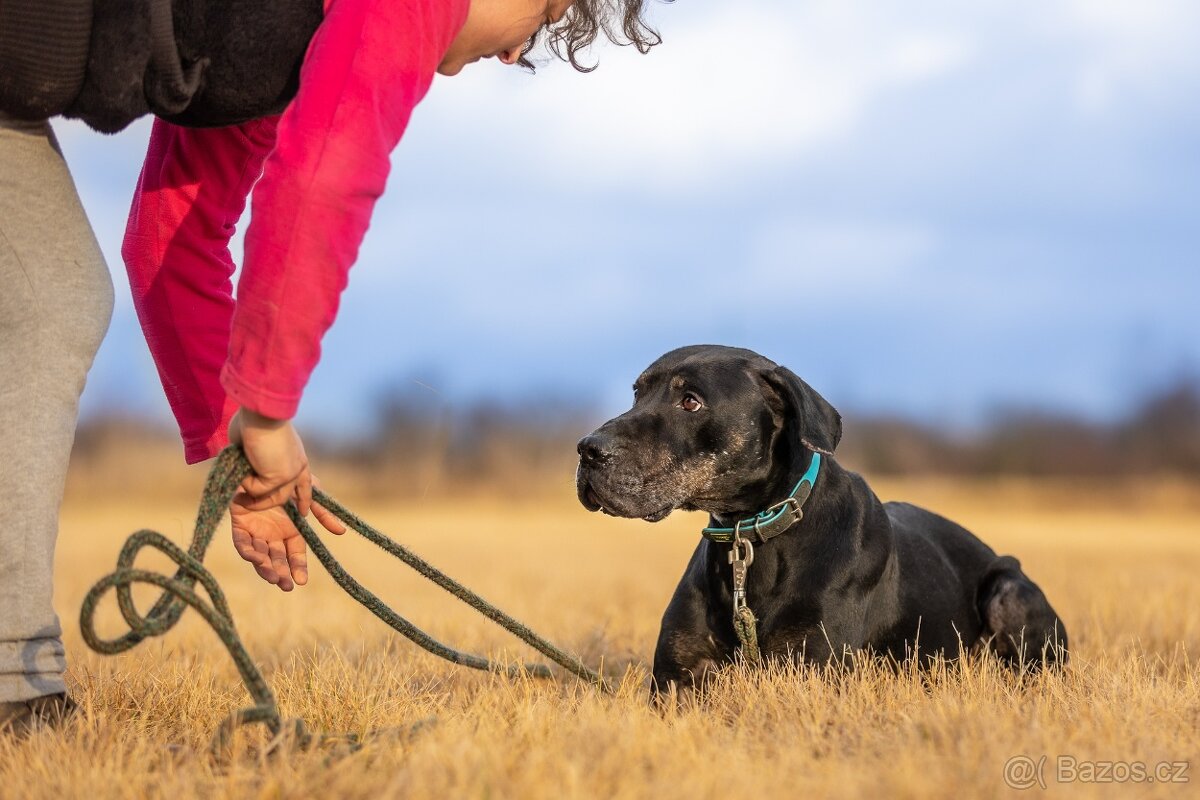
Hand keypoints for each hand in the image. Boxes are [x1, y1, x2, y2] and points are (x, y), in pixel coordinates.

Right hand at [228, 407, 312, 515]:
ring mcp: (292, 473)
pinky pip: (258, 490)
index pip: (305, 483)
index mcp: (296, 458)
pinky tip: (244, 465)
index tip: (304, 512)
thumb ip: (254, 461)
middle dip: (263, 505)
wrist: (261, 412)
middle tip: (241, 502)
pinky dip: (245, 481)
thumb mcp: (256, 446)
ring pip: (271, 498)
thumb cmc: (255, 421)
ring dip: (251, 497)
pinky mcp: (282, 477)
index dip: (304, 498)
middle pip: (286, 496)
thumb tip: (244, 470)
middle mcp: (299, 467)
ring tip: (236, 493)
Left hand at [230, 485, 346, 590]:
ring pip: (260, 555)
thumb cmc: (287, 476)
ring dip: (265, 567)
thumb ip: (323, 514)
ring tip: (272, 576)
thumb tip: (341, 532)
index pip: (295, 553)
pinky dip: (248, 551)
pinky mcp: (239, 524)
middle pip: (277, 558)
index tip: (302, 581)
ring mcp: (256, 529)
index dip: (298, 567)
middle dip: (281, 573)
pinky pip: (242, 542)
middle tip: (286, 586)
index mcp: (290, 528)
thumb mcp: (308, 494)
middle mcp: (273, 533)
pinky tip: (256, 558)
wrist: (263, 460)